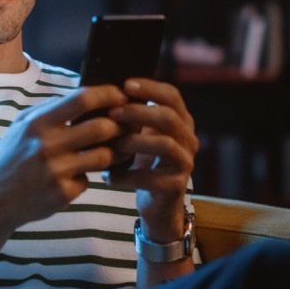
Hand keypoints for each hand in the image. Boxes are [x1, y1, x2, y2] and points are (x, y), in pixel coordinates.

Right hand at [0, 84, 128, 230]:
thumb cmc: (10, 158)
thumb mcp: (21, 126)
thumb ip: (50, 110)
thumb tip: (84, 95)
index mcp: (38, 122)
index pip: (82, 99)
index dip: (108, 95)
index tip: (121, 96)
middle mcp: (47, 145)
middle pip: (102, 127)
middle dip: (120, 126)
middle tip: (125, 127)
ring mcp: (56, 171)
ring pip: (104, 156)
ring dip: (112, 154)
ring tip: (108, 152)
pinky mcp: (63, 193)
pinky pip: (88, 180)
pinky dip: (84, 178)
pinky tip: (73, 177)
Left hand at [105, 79, 198, 241]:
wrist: (157, 204)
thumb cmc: (143, 162)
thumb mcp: (140, 134)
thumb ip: (131, 115)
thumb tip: (101, 92)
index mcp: (181, 121)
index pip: (172, 96)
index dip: (150, 88)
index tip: (125, 85)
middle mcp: (188, 139)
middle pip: (169, 117)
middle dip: (139, 112)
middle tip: (113, 112)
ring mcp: (185, 163)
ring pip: (165, 145)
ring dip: (134, 142)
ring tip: (111, 145)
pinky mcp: (177, 186)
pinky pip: (152, 177)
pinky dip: (127, 175)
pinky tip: (108, 176)